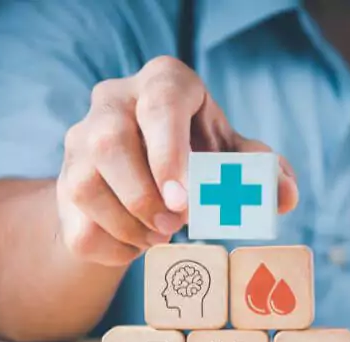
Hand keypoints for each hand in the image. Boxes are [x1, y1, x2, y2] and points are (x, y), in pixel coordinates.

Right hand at [57, 56, 297, 266]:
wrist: (143, 174)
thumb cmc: (195, 155)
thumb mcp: (231, 154)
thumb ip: (259, 169)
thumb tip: (285, 195)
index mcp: (161, 83)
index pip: (160, 103)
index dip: (170, 152)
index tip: (184, 200)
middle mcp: (111, 102)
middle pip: (109, 144)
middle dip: (145, 196)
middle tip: (177, 224)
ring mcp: (78, 143)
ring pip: (84, 187)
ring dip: (128, 226)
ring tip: (160, 235)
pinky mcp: (63, 185)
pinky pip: (77, 227)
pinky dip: (113, 249)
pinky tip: (137, 244)